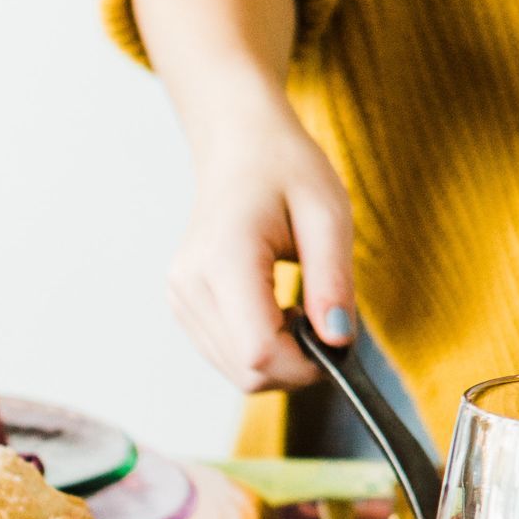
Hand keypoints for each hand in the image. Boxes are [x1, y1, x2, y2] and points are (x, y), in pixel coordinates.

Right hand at [169, 86, 356, 394]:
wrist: (237, 146)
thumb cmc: (285, 170)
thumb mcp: (328, 215)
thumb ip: (333, 281)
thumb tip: (337, 340)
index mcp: (224, 259)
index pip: (259, 352)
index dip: (306, 364)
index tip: (337, 338)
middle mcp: (190, 285)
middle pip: (246, 372)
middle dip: (296, 364)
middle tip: (323, 320)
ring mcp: (180, 297)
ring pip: (236, 371)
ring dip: (278, 358)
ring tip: (297, 309)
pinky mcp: (182, 304)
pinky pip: (225, 355)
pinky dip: (259, 349)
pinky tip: (273, 310)